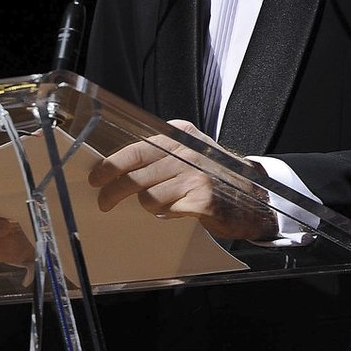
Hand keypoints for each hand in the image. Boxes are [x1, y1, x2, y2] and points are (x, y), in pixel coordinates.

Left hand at [87, 120, 278, 241]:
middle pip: (136, 174)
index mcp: (180, 136)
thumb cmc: (214, 176)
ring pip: (149, 197)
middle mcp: (188, 152)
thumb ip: (160, 155)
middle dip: (113, 191)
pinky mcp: (203, 200)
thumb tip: (118, 168)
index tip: (96, 177)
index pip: (136, 149)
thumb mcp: (189, 153)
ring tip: (157, 206)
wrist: (253, 197)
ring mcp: (197, 176)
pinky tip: (176, 211)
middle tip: (104, 202)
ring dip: (147, 206)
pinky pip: (168, 211)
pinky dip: (167, 214)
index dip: (111, 165)